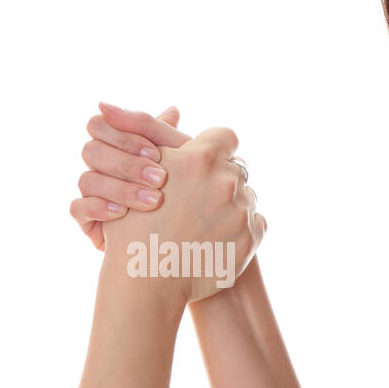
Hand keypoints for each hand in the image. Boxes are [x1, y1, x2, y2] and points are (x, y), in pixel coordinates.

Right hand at [71, 103, 191, 250]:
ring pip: (87, 179)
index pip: (100, 124)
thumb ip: (174, 141)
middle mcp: (100, 166)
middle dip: (127, 164)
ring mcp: (90, 192)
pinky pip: (77, 208)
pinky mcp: (86, 220)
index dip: (124, 136)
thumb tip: (173, 108)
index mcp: (115, 144)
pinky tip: (123, 214)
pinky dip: (100, 208)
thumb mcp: (183, 165)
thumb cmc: (185, 195)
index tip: (156, 153)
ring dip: (120, 188)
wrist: (182, 241)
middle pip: (92, 150)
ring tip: (154, 201)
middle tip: (160, 178)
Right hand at [98, 114, 266, 303]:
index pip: (224, 136)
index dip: (212, 149)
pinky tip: (217, 239)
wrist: (146, 280)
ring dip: (231, 204)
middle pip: (236, 167)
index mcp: (201, 157)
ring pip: (246, 196)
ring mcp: (242, 210)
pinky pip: (256, 223)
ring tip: (204, 223)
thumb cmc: (133, 224)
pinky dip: (240, 230)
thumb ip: (155, 134)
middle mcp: (227, 180)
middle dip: (220, 179)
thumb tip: (174, 107)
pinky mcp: (251, 238)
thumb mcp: (137, 172)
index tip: (199, 166)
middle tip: (197, 199)